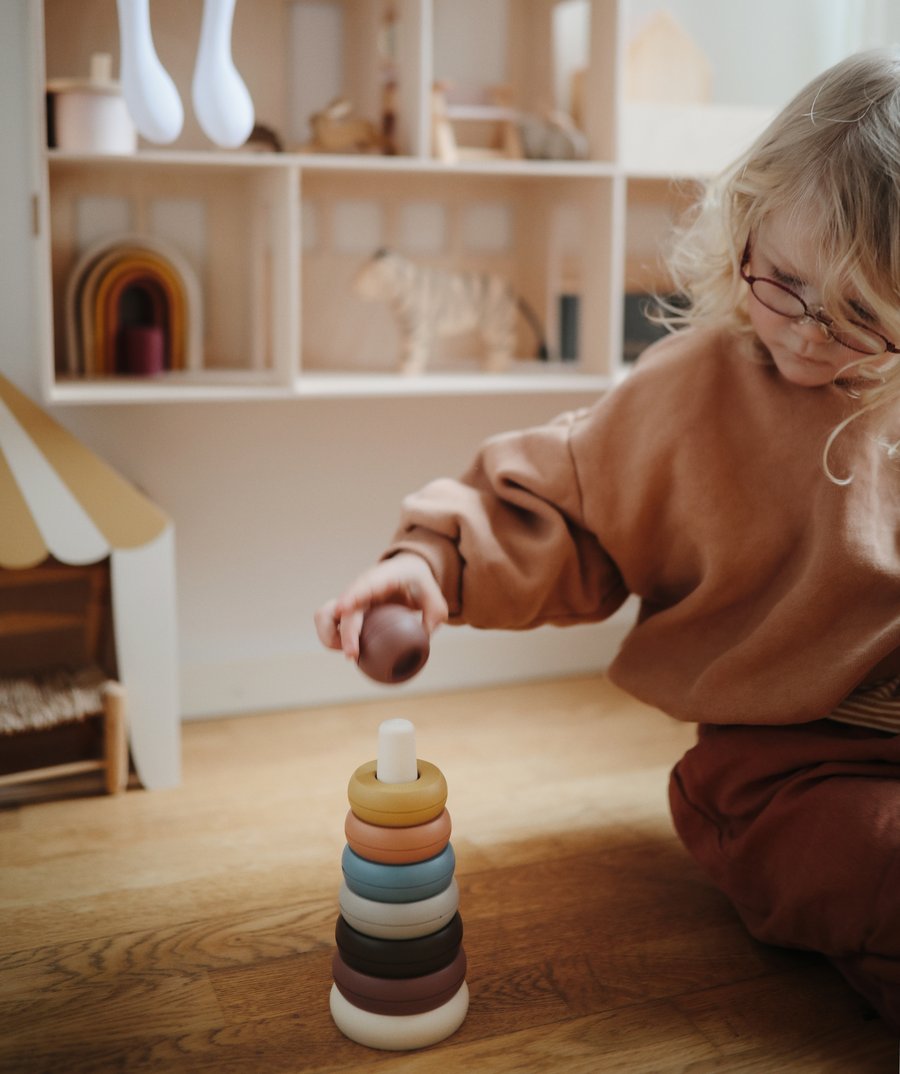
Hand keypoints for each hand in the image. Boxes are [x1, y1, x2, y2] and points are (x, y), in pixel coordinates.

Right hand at [314, 553, 448, 660]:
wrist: (407, 570)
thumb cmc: (420, 583)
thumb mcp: (436, 600)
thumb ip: (433, 619)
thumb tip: (422, 641)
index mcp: (384, 577)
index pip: (365, 584)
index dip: (352, 596)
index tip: (342, 608)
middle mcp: (361, 587)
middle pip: (342, 608)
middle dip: (344, 633)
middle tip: (353, 655)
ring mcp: (351, 598)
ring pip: (324, 614)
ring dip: (329, 636)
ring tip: (351, 653)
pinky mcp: (346, 610)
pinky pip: (328, 624)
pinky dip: (332, 639)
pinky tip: (349, 649)